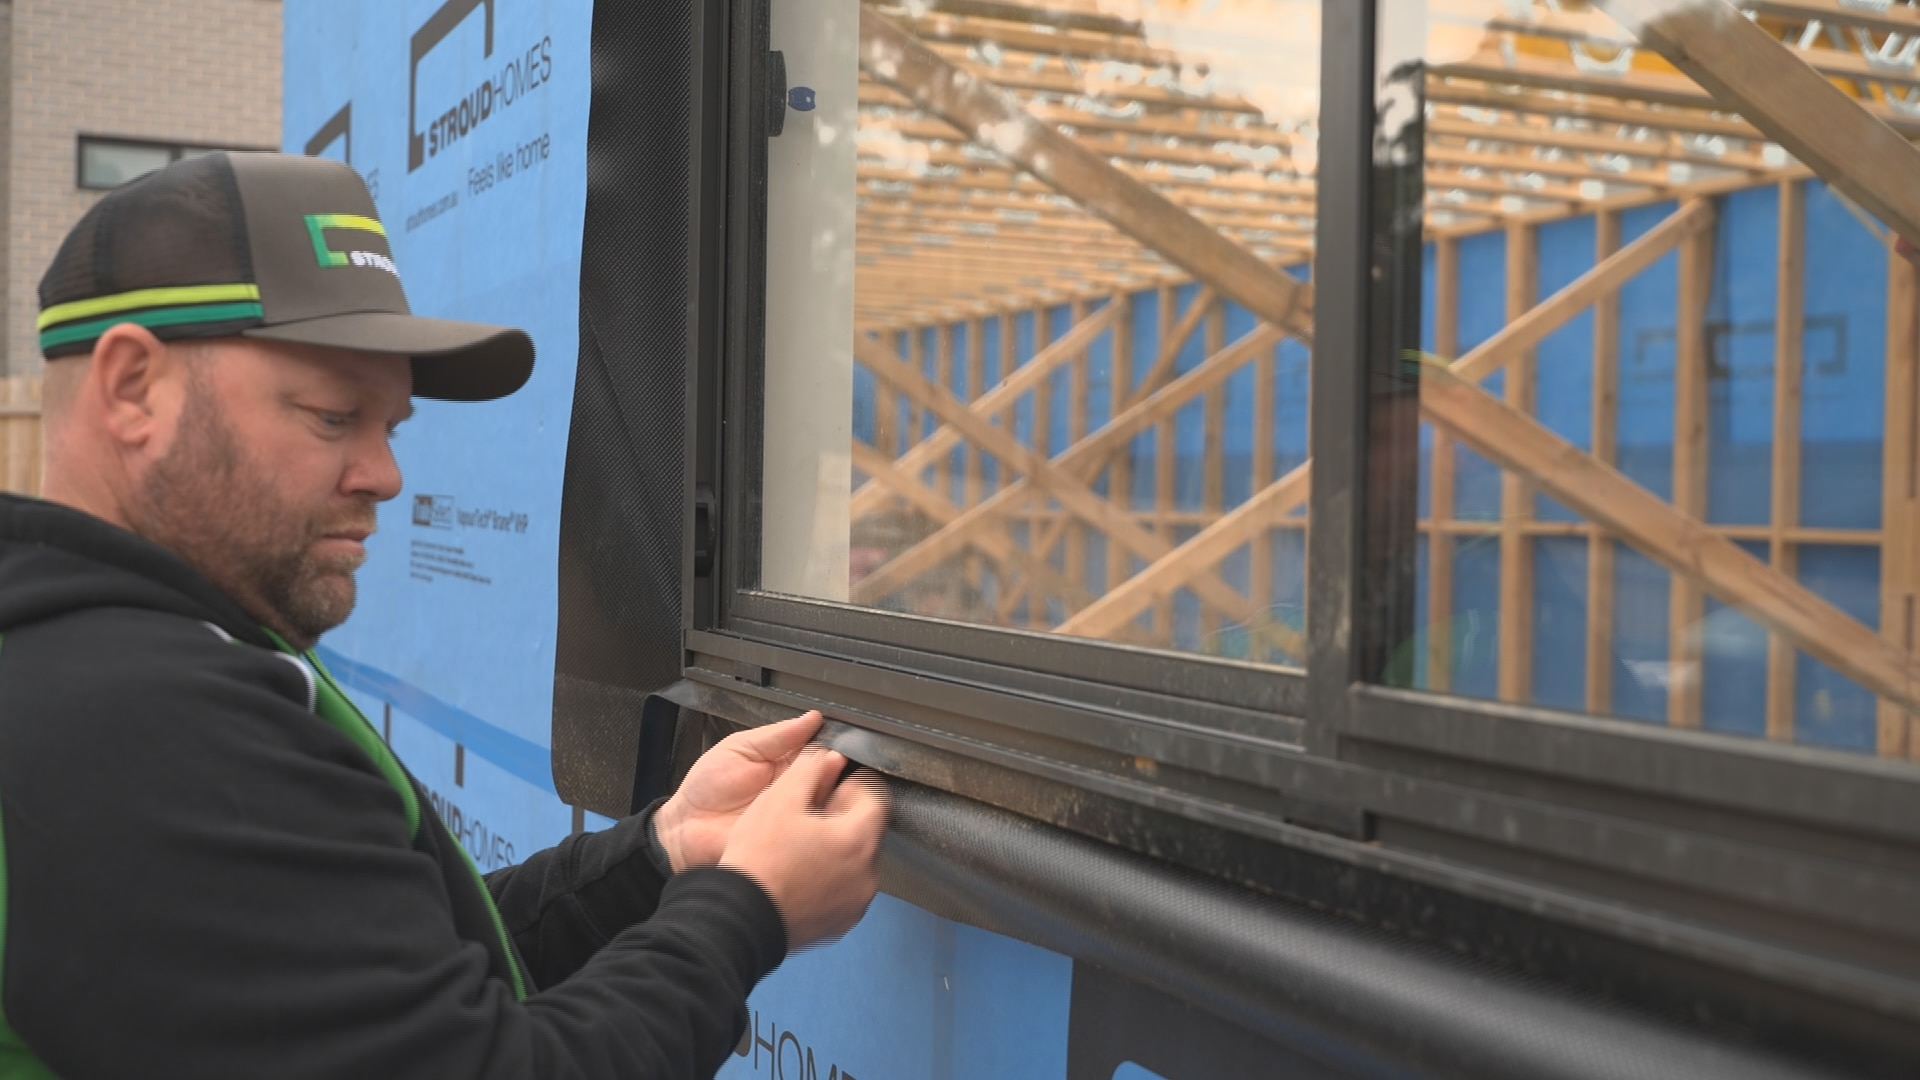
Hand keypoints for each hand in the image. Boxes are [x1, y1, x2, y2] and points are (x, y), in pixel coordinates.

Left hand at [653, 712, 822, 871]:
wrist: (687, 828)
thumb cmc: (707, 788)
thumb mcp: (740, 748)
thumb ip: (777, 735)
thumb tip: (812, 718)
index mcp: (785, 763)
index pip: (818, 749)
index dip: (829, 743)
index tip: (836, 739)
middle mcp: (795, 789)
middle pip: (829, 775)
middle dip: (833, 766)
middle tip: (833, 760)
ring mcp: (796, 816)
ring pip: (828, 801)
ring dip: (830, 791)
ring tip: (822, 781)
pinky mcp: (793, 840)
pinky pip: (817, 831)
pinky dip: (821, 821)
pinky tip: (817, 809)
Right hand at [720, 746, 887, 951]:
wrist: (740, 918)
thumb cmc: (759, 860)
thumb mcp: (780, 799)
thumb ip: (809, 768)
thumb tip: (825, 755)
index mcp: (858, 840)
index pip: (877, 797)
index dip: (853, 784)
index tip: (833, 782)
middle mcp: (867, 875)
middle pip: (866, 832)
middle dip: (843, 818)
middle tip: (809, 815)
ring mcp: (855, 903)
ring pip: (854, 863)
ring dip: (835, 850)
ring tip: (799, 847)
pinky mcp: (839, 923)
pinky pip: (842, 891)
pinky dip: (827, 879)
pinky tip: (797, 874)